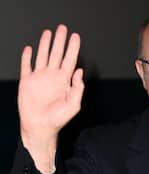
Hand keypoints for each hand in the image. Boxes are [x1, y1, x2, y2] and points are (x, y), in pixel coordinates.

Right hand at [18, 24, 83, 173]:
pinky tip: (29, 49)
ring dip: (45, 44)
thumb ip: (78, 88)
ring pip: (43, 56)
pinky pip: (26, 66)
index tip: (76, 37)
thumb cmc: (58, 119)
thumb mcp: (74, 104)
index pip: (70, 60)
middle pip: (57, 54)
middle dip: (60, 41)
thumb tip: (80, 71)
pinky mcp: (27, 82)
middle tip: (63, 28)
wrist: (40, 127)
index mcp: (65, 81)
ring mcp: (40, 78)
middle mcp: (53, 77)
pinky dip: (27, 57)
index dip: (73, 48)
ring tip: (48, 32)